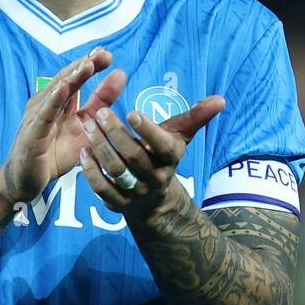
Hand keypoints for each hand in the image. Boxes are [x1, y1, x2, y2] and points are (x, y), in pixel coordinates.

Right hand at [0, 47, 123, 203]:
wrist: (25, 180)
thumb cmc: (52, 153)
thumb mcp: (85, 126)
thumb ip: (101, 102)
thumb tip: (120, 74)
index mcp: (59, 101)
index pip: (76, 77)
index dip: (91, 64)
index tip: (108, 54)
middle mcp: (46, 104)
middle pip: (66, 79)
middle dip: (84, 65)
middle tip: (103, 54)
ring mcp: (37, 117)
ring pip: (56, 93)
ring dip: (71, 77)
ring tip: (87, 65)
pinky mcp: (32, 133)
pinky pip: (43, 115)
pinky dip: (53, 100)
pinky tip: (63, 89)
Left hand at [79, 91, 225, 221]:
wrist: (154, 201)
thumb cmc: (162, 157)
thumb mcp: (177, 137)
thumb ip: (195, 117)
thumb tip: (221, 100)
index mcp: (170, 158)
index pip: (162, 145)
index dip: (147, 130)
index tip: (131, 111)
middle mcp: (155, 178)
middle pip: (134, 157)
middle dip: (115, 134)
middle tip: (99, 113)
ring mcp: (136, 192)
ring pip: (116, 171)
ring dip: (100, 147)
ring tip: (88, 126)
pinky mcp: (118, 204)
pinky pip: (102, 189)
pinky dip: (91, 171)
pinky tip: (83, 151)